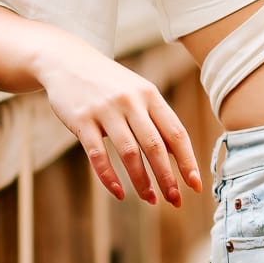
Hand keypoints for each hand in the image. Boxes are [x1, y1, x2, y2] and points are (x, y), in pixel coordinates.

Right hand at [36, 35, 201, 203]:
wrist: (67, 62)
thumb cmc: (110, 84)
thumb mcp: (138, 93)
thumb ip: (156, 121)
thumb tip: (177, 156)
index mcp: (150, 96)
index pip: (176, 133)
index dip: (188, 161)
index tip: (195, 186)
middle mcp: (131, 101)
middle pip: (155, 146)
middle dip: (167, 177)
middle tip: (175, 200)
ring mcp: (105, 110)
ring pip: (129, 153)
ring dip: (141, 181)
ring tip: (150, 199)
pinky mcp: (82, 120)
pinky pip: (98, 155)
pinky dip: (109, 177)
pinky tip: (119, 192)